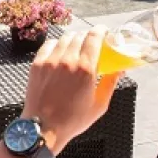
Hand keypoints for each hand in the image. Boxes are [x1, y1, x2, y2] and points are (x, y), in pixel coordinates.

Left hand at [21, 28, 119, 153]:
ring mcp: (50, 60)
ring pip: (65, 38)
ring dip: (74, 40)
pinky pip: (49, 44)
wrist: (43, 127)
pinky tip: (60, 52)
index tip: (104, 31)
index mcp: (85, 69)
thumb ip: (110, 83)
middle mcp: (67, 60)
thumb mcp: (100, 105)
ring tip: (76, 49)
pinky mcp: (37, 64)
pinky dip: (57, 45)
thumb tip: (120, 69)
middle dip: (88, 37)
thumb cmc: (73, 120)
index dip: (101, 30)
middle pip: (80, 35)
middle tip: (92, 45)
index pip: (94, 37)